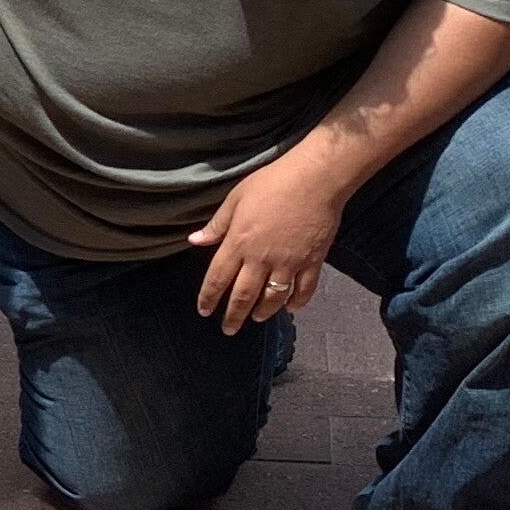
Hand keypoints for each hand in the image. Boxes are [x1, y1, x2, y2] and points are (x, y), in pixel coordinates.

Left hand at [187, 148, 346, 333]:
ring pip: (273, 298)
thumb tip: (194, 241)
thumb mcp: (236, 199)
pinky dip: (297, 302)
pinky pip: (304, 290)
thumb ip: (217, 225)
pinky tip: (291, 308)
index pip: (218, 279)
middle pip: (243, 296)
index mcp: (239, 243)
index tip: (204, 311)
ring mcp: (288, 263)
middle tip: (228, 329)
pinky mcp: (312, 262)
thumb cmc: (272, 183)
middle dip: (233, 316)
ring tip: (256, 319)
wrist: (315, 180)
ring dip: (263, 312)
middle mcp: (261, 259)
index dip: (209, 298)